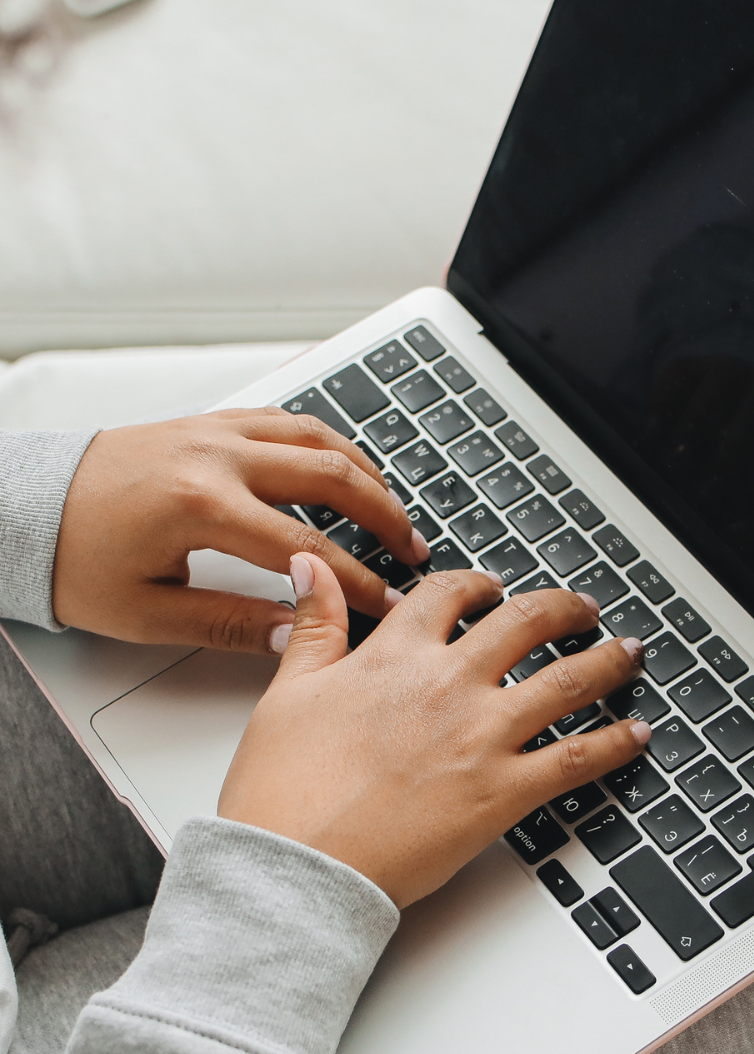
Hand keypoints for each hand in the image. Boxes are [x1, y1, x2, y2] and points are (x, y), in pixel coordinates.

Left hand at [52, 409, 428, 652]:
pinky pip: (285, 419)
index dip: (360, 581)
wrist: (22, 507)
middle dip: (384, 515)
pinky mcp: (207, 421)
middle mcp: (216, 456)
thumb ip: (231, 623)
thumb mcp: (147, 612)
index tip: (391, 603)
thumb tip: (299, 634)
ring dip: (365, 472)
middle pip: (331, 477)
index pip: (307, 550)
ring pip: (316, 437)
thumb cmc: (72, 558)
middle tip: (414, 548)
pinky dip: (326, 441)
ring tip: (393, 508)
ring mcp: (214, 430)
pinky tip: (345, 465)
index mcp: (201, 506)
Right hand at [219, 555, 650, 906]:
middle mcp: (449, 685)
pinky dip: (616, 742)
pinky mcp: (504, 792)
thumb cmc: (285, 792)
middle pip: (526, 624)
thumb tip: (313, 570)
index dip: (477, 584)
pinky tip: (637, 733)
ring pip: (567, 681)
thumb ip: (316, 625)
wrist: (297, 865)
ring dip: (608, 662)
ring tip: (629, 654)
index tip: (491, 588)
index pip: (449, 595)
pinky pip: (578, 759)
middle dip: (563, 610)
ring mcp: (482, 736)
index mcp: (395, 656)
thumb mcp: (288, 692)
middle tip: (583, 610)